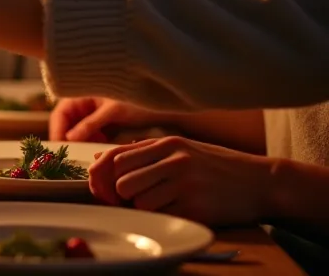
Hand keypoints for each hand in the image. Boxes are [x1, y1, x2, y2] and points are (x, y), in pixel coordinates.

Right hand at [50, 97, 170, 141]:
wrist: (162, 101)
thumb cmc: (135, 98)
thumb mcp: (112, 111)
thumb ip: (89, 124)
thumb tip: (69, 139)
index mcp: (80, 95)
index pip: (59, 116)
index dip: (58, 133)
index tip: (62, 150)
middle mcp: (83, 104)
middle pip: (66, 125)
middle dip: (70, 140)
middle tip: (75, 155)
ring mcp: (92, 114)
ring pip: (78, 132)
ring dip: (82, 142)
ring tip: (91, 150)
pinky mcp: (103, 123)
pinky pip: (91, 134)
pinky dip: (93, 141)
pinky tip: (101, 146)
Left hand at [88, 136, 274, 226]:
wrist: (261, 181)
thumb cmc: (216, 165)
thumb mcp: (182, 148)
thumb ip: (143, 151)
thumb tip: (100, 159)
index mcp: (167, 143)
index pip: (116, 157)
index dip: (104, 177)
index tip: (107, 189)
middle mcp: (174, 160)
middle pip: (122, 182)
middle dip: (122, 196)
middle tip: (133, 200)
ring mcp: (185, 183)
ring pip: (139, 202)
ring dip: (143, 208)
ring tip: (160, 203)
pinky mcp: (196, 206)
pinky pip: (161, 216)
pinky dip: (162, 217)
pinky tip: (176, 210)